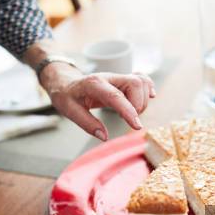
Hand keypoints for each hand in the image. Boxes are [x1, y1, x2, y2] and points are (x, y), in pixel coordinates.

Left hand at [40, 63, 154, 140]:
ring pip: (141, 81)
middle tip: (130, 119)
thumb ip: (87, 124)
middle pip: (135, 83)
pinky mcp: (123, 80)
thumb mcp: (69, 111)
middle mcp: (109, 77)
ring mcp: (118, 77)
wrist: (66, 82)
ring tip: (131, 112)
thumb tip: (104, 137)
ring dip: (143, 100)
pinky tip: (148, 97)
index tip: (137, 126)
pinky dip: (148, 89)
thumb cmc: (67, 97)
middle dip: (139, 105)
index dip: (129, 111)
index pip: (116, 96)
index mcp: (94, 84)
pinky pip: (142, 79)